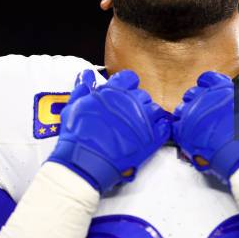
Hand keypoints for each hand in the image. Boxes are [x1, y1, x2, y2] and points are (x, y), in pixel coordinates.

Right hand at [48, 69, 170, 192]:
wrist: (85, 161)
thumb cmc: (77, 135)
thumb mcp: (74, 106)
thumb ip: (83, 88)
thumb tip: (87, 75)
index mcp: (114, 92)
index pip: (129, 78)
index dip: (126, 86)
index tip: (123, 94)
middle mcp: (131, 102)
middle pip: (142, 95)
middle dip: (135, 103)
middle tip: (126, 115)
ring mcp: (144, 120)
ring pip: (155, 109)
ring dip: (148, 116)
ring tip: (138, 127)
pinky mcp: (152, 138)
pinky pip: (165, 127)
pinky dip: (160, 129)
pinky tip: (152, 134)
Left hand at [172, 70, 238, 183]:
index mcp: (221, 90)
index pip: (208, 78)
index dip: (208, 85)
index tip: (210, 91)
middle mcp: (204, 98)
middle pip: (192, 93)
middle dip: (198, 101)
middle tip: (205, 112)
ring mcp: (192, 115)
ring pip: (182, 109)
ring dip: (188, 115)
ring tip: (197, 126)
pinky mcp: (183, 132)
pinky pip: (174, 126)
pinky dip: (180, 129)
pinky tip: (189, 135)